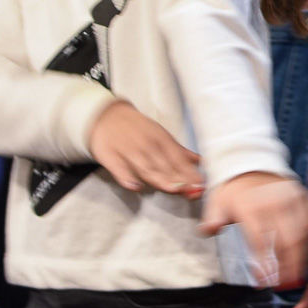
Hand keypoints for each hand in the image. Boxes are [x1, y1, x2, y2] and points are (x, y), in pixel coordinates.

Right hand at [88, 100, 203, 196]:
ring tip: (173, 189)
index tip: (201, 184)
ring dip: (160, 179)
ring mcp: (127, 150)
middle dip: (179, 179)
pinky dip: (127, 178)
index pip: (178, 158)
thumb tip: (200, 162)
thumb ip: (179, 151)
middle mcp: (146, 145)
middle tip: (192, 191)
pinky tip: (136, 186)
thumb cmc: (138, 129)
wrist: (106, 116)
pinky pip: (119, 169)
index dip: (190, 172)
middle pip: (164, 165)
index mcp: (161, 139)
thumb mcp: (160, 135)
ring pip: (145, 168)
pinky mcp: (109, 156)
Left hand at [201, 171, 307, 288]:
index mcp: (251, 205)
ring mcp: (292, 199)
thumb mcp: (217, 201)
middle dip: (288, 266)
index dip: (264, 263)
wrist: (251, 165)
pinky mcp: (303, 198)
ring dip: (301, 257)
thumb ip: (212, 217)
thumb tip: (209, 230)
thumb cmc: (234, 191)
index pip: (260, 240)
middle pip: (287, 240)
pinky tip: (304, 254)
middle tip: (286, 283)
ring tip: (297, 274)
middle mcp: (274, 202)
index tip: (264, 281)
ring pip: (302, 233)